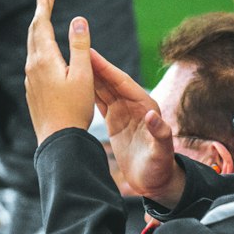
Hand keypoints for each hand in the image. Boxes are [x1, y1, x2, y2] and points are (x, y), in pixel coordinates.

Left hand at [24, 0, 94, 141]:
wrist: (58, 140)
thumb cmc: (74, 109)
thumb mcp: (84, 75)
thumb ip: (80, 46)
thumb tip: (78, 19)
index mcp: (45, 59)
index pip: (42, 25)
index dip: (44, 6)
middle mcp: (33, 66)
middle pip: (34, 33)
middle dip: (40, 12)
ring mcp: (30, 79)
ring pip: (32, 47)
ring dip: (38, 29)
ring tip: (43, 18)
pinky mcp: (32, 90)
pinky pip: (33, 61)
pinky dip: (38, 46)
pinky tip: (43, 51)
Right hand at [90, 50, 184, 208]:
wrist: (155, 181)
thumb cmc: (160, 167)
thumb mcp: (161, 151)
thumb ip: (159, 132)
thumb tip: (151, 116)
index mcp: (145, 106)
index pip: (123, 82)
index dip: (107, 68)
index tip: (91, 54)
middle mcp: (134, 105)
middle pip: (111, 82)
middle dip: (95, 67)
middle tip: (76, 51)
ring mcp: (124, 112)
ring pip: (104, 89)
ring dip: (90, 76)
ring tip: (71, 63)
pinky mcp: (116, 121)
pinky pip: (101, 102)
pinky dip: (89, 92)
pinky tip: (77, 85)